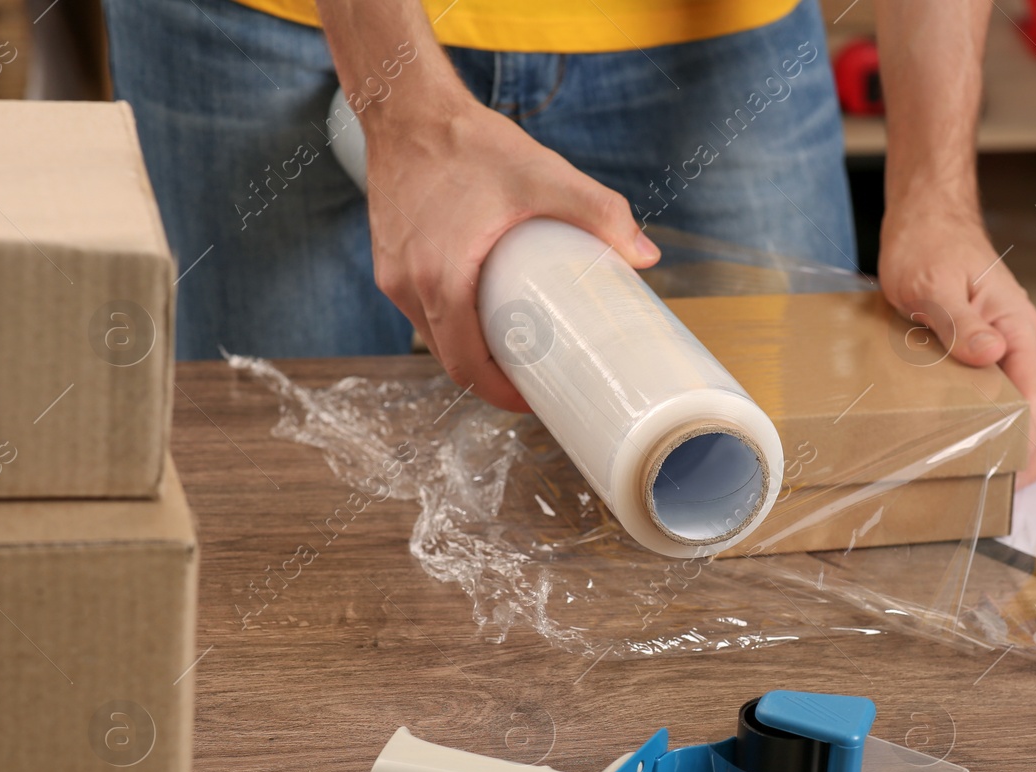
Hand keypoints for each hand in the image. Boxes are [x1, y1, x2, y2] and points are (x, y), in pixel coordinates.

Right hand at [360, 80, 659, 410]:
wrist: (408, 107)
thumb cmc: (471, 143)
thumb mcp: (545, 177)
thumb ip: (600, 213)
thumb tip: (647, 257)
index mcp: (440, 279)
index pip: (466, 366)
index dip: (502, 395)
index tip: (536, 399)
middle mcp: (406, 285)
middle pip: (451, 358)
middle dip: (493, 378)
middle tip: (538, 378)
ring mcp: (391, 274)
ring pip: (434, 335)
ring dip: (472, 349)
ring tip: (518, 348)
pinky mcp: (388, 260)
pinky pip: (421, 308)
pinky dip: (452, 321)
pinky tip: (483, 314)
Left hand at [878, 205, 1035, 482]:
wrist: (924, 217)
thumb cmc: (926, 245)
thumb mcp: (933, 284)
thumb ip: (961, 322)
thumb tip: (992, 355)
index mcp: (1015, 324)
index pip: (1034, 393)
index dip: (1027, 436)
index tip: (1013, 469)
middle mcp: (1019, 335)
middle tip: (1016, 486)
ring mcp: (1007, 341)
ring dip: (1031, 436)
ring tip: (1008, 472)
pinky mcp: (989, 343)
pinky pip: (1011, 386)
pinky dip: (1009, 417)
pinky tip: (987, 434)